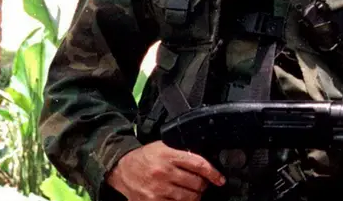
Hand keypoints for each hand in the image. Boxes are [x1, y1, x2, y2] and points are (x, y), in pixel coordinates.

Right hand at [107, 141, 225, 200]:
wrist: (122, 169)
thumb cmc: (145, 158)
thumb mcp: (163, 147)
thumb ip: (182, 152)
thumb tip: (204, 163)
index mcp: (168, 155)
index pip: (198, 164)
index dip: (213, 173)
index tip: (219, 179)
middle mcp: (163, 172)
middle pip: (196, 183)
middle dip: (203, 185)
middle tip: (201, 184)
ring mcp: (158, 189)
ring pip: (189, 198)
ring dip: (194, 196)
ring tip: (192, 192)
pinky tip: (180, 199)